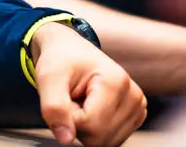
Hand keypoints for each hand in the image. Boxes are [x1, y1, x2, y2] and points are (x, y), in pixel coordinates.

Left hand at [32, 23, 146, 145]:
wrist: (70, 49)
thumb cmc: (60, 58)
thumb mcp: (48, 76)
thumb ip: (53, 107)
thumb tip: (65, 139)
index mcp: (116, 82)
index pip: (90, 125)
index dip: (68, 116)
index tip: (65, 95)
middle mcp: (134, 96)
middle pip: (100, 138)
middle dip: (77, 124)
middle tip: (71, 99)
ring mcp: (137, 108)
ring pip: (105, 143)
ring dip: (85, 128)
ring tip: (80, 102)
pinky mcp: (134, 117)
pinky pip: (110, 141)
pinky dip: (94, 130)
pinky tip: (90, 110)